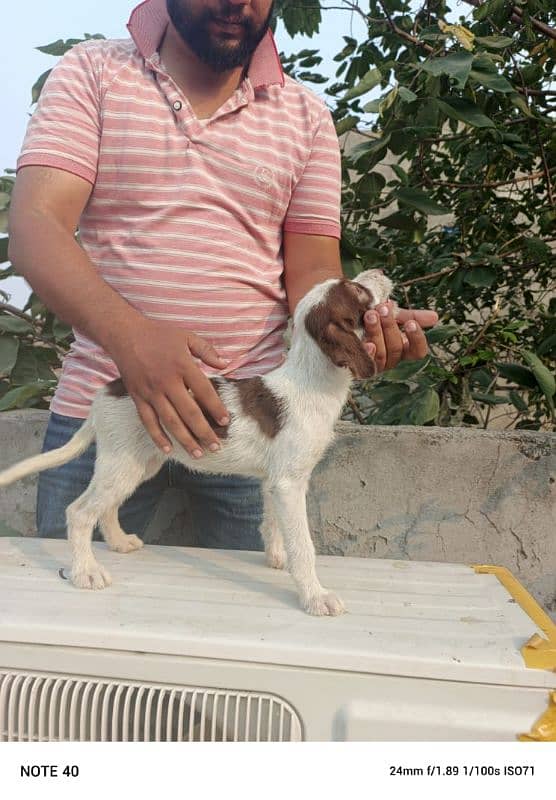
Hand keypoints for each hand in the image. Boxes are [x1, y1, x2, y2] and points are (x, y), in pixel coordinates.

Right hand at [108, 319, 230, 456]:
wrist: (125, 335)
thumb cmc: (159, 335)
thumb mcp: (186, 336)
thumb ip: (206, 350)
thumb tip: (225, 365)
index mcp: (182, 366)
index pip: (204, 392)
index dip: (216, 408)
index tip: (226, 421)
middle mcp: (167, 382)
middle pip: (189, 412)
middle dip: (204, 432)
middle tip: (217, 447)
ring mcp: (151, 392)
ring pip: (170, 422)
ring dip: (185, 440)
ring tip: (199, 454)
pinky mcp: (138, 398)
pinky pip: (148, 422)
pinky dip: (158, 437)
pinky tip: (169, 450)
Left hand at [363, 301, 438, 372]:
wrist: (342, 317)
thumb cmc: (372, 317)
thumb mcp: (391, 315)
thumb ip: (411, 316)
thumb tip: (436, 317)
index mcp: (403, 349)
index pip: (418, 351)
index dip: (417, 339)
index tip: (411, 323)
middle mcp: (391, 359)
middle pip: (396, 348)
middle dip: (389, 327)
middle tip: (382, 308)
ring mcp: (375, 365)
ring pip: (381, 354)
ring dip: (376, 333)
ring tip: (370, 314)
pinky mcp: (359, 367)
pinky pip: (366, 364)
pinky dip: (368, 353)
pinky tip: (367, 344)